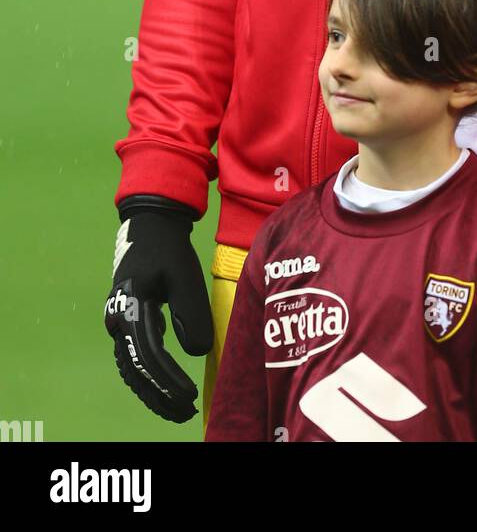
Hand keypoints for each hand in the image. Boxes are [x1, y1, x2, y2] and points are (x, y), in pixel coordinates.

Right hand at [104, 196, 213, 422]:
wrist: (150, 225)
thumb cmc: (170, 250)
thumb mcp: (185, 277)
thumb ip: (191, 314)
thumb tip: (196, 353)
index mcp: (130, 308)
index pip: (148, 357)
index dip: (168, 381)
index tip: (188, 397)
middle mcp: (117, 319)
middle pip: (135, 370)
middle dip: (159, 395)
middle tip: (185, 413)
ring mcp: (118, 321)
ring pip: (131, 367)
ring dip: (152, 390)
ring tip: (177, 409)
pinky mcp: (125, 321)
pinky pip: (133, 356)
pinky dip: (148, 375)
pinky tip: (167, 386)